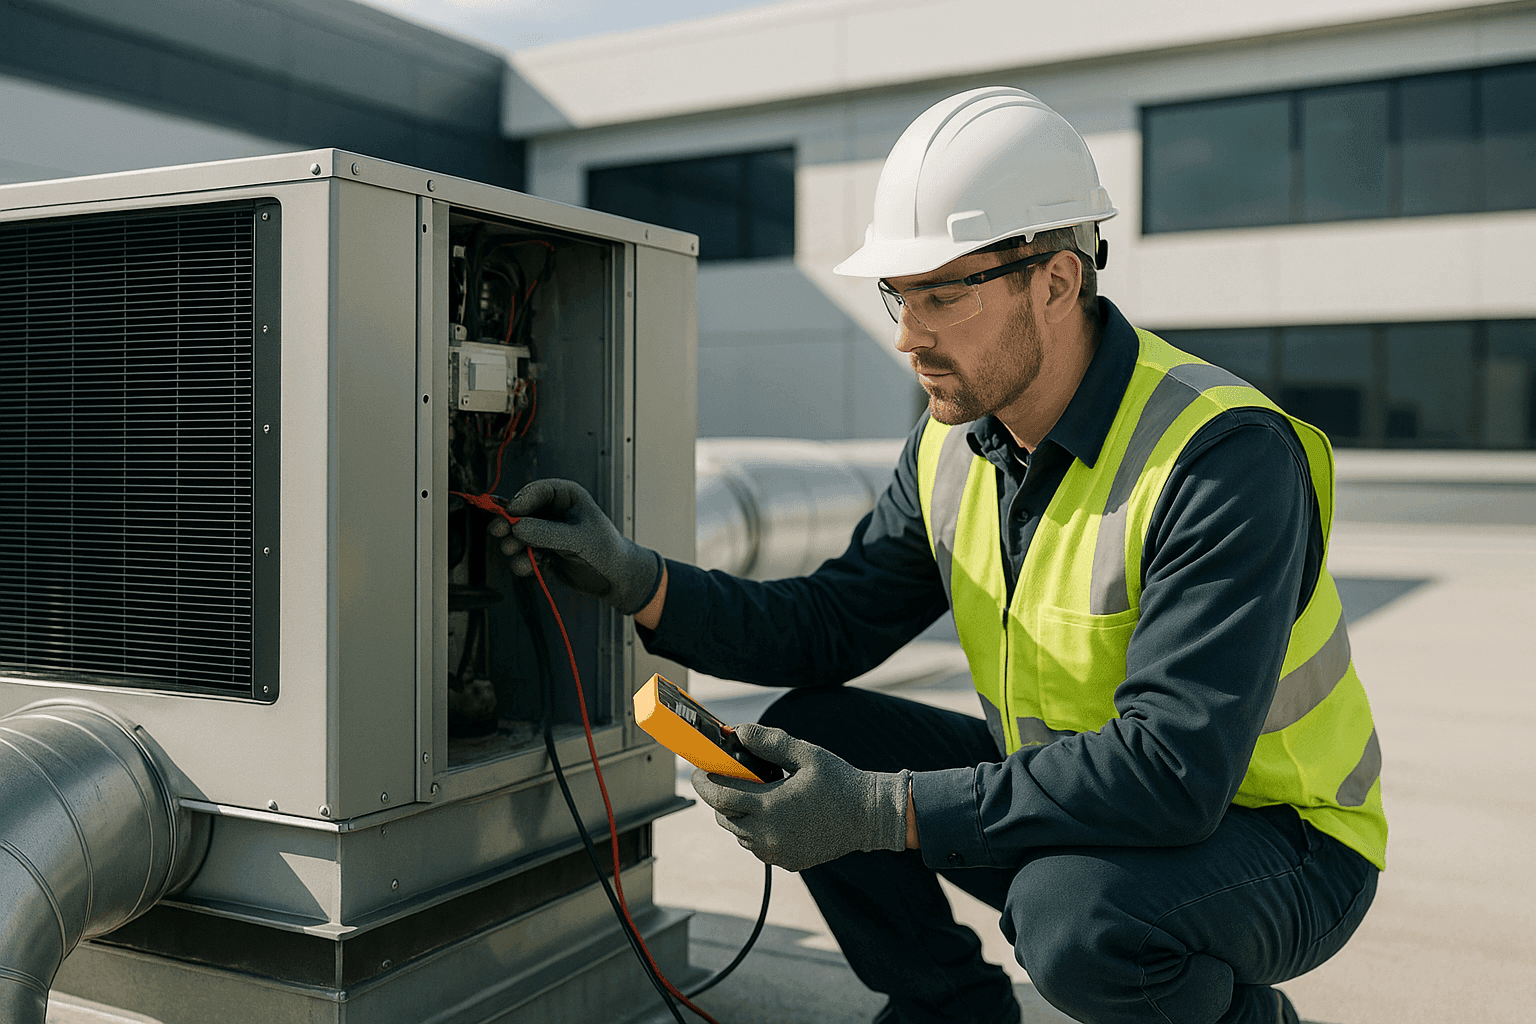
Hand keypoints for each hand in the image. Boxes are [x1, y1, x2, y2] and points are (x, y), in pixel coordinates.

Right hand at [490, 479, 662, 614]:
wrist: (616, 577)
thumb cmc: (606, 549)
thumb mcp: (579, 539)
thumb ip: (547, 532)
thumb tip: (517, 527)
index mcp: (565, 497)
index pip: (536, 491)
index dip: (520, 501)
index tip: (510, 513)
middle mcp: (551, 512)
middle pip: (518, 512)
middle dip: (508, 523)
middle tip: (500, 532)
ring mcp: (544, 533)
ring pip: (515, 535)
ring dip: (513, 545)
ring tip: (517, 553)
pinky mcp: (540, 553)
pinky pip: (522, 556)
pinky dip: (522, 562)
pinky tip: (532, 567)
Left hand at [691, 723, 909, 871]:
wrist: (870, 817)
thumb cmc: (839, 782)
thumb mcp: (805, 754)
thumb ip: (769, 742)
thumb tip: (738, 731)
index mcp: (770, 807)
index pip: (720, 797)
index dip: (704, 783)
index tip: (698, 771)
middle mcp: (769, 835)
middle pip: (724, 817)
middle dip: (718, 797)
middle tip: (723, 778)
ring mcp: (777, 852)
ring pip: (739, 834)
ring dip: (737, 814)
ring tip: (751, 793)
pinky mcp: (786, 862)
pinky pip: (757, 846)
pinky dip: (755, 830)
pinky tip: (771, 812)